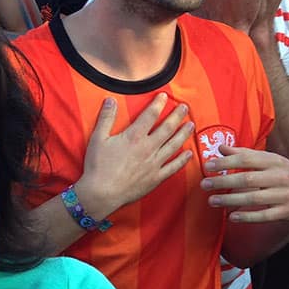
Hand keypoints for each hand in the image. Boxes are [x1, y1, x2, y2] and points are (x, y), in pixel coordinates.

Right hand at [75, 93, 193, 218]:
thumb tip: (111, 100)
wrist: (102, 193)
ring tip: (191, 125)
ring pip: (174, 145)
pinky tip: (189, 153)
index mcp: (134, 137)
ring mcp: (154, 163)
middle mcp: (148, 148)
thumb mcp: (97, 138)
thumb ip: (106, 118)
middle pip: (167, 128)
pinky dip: (183, 160)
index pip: (150, 115)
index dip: (158, 104)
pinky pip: (173, 167)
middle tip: (185, 107)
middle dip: (177, 116)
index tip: (164, 96)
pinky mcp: (156, 178)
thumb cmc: (98, 166)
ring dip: (183, 134)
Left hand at [200, 145, 288, 222]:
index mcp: (273, 161)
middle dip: (223, 182)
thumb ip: (244, 154)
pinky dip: (247, 217)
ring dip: (230, 200)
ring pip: (254, 198)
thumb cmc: (282, 172)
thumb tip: (220, 147)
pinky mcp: (287, 211)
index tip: (208, 166)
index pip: (246, 159)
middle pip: (247, 179)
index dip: (226, 162)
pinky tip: (231, 217)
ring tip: (212, 201)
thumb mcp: (268, 159)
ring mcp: (284, 195)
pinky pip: (264, 215)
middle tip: (204, 185)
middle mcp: (280, 177)